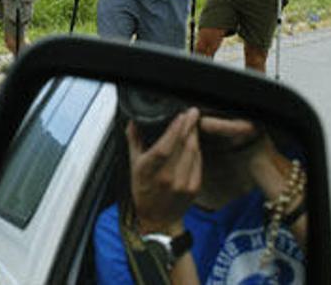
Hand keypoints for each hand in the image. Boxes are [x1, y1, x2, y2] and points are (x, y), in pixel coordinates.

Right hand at [128, 108, 201, 233]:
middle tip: (192, 111)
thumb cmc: (143, 192)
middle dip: (189, 126)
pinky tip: (194, 140)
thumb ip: (134, 141)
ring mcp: (183, 184)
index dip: (175, 130)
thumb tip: (133, 121)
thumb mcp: (133, 166)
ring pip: (193, 152)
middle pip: (183, 147)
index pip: (164, 147)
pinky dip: (197, 149)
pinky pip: (198, 162)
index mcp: (148, 172)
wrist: (158, 219)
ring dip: (194, 135)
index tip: (181, 115)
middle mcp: (167, 178)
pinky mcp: (194, 187)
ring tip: (193, 121)